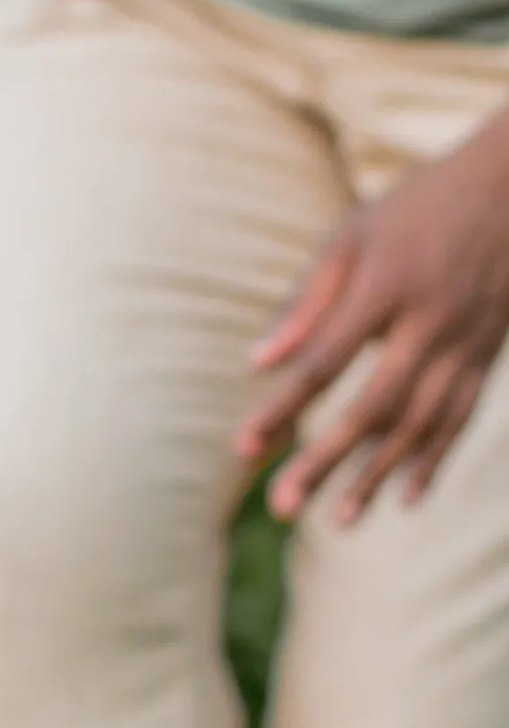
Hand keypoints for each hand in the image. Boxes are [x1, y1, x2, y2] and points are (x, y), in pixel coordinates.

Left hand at [241, 116, 508, 523]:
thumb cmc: (416, 207)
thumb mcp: (352, 234)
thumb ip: (305, 299)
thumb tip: (257, 364)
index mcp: (388, 286)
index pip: (326, 360)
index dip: (283, 408)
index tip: (243, 449)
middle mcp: (433, 321)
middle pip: (374, 404)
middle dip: (327, 459)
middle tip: (283, 505)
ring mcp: (469, 341)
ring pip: (421, 421)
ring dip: (379, 473)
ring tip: (339, 520)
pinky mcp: (489, 353)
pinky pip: (462, 415)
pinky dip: (434, 458)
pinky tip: (407, 498)